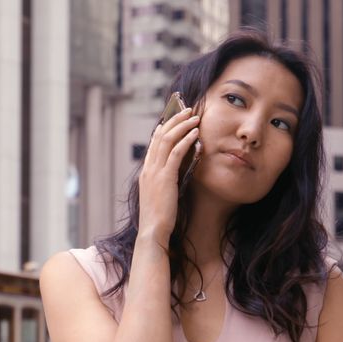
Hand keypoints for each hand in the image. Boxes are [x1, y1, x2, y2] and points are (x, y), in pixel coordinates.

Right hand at [137, 107, 200, 243]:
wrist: (153, 231)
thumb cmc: (160, 218)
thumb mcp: (162, 195)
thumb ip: (167, 180)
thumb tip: (179, 171)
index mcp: (146, 172)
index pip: (154, 142)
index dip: (165, 127)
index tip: (175, 118)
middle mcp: (148, 169)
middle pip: (160, 135)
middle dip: (175, 119)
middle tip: (188, 110)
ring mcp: (155, 172)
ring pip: (167, 139)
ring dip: (182, 125)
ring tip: (194, 117)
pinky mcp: (165, 178)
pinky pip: (176, 153)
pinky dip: (186, 140)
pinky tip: (196, 134)